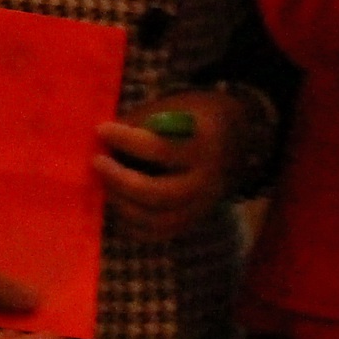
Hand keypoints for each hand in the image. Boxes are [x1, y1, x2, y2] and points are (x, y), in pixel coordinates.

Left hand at [95, 89, 247, 243]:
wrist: (241, 138)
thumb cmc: (200, 116)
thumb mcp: (178, 105)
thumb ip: (145, 120)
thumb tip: (105, 137)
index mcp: (204, 146)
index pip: (159, 150)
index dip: (126, 141)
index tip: (102, 130)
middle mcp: (206, 182)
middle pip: (156, 193)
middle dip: (119, 180)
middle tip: (97, 163)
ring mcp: (201, 206)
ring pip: (156, 220)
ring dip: (123, 205)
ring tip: (106, 185)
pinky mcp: (194, 220)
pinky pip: (160, 233)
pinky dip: (134, 226)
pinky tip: (119, 208)